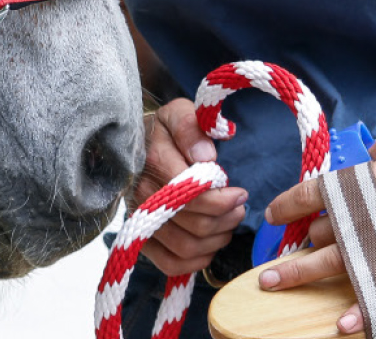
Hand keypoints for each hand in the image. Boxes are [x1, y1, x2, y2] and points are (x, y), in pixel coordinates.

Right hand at [133, 98, 248, 275]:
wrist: (134, 144)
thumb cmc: (164, 129)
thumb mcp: (178, 112)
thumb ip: (191, 127)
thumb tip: (206, 156)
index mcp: (154, 160)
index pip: (194, 194)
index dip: (224, 199)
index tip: (240, 192)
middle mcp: (143, 194)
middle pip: (194, 224)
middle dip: (226, 219)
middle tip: (239, 207)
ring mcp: (140, 219)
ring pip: (186, 246)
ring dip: (216, 239)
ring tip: (228, 224)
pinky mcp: (141, 238)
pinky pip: (170, 263)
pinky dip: (196, 261)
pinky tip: (209, 244)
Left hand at [257, 122, 375, 333]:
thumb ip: (373, 158)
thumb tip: (359, 168)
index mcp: (368, 177)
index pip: (312, 193)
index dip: (287, 206)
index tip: (274, 216)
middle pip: (323, 233)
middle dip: (298, 248)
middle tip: (277, 266)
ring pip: (343, 262)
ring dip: (306, 275)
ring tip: (278, 285)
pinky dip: (368, 309)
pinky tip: (346, 324)